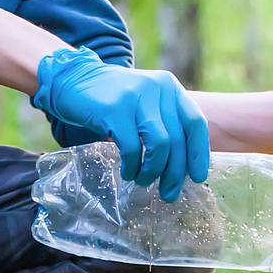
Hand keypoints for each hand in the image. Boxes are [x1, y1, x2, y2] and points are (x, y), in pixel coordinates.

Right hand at [33, 47, 209, 201]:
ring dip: (153, 171)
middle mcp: (157, 89)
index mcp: (170, 88)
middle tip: (168, 193)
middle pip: (178, 140)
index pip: (196, 123)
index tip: (196, 177)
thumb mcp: (146, 102)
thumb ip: (166, 123)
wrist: (74, 80)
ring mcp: (136, 98)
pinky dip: (133, 166)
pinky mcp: (114, 110)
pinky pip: (132, 148)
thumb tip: (183, 166)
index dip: (199, 154)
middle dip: (174, 173)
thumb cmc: (113, 100)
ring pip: (160, 145)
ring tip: (143, 180)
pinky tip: (128, 172)